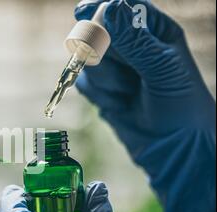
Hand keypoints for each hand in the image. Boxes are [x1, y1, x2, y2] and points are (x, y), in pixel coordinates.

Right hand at [74, 0, 215, 211]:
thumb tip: (109, 7)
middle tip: (122, 72)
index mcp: (154, 33)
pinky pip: (86, 82)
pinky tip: (119, 104)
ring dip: (106, 80)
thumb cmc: (180, 105)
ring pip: (90, 60)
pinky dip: (99, 94)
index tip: (83, 11)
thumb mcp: (161, 69)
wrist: (172, 146)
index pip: (123, 9)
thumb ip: (135, 40)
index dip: (102, 8)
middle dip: (104, 53)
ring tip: (129, 93)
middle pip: (99, 33)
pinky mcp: (103, 89)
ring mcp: (116, 69)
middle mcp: (133, 47)